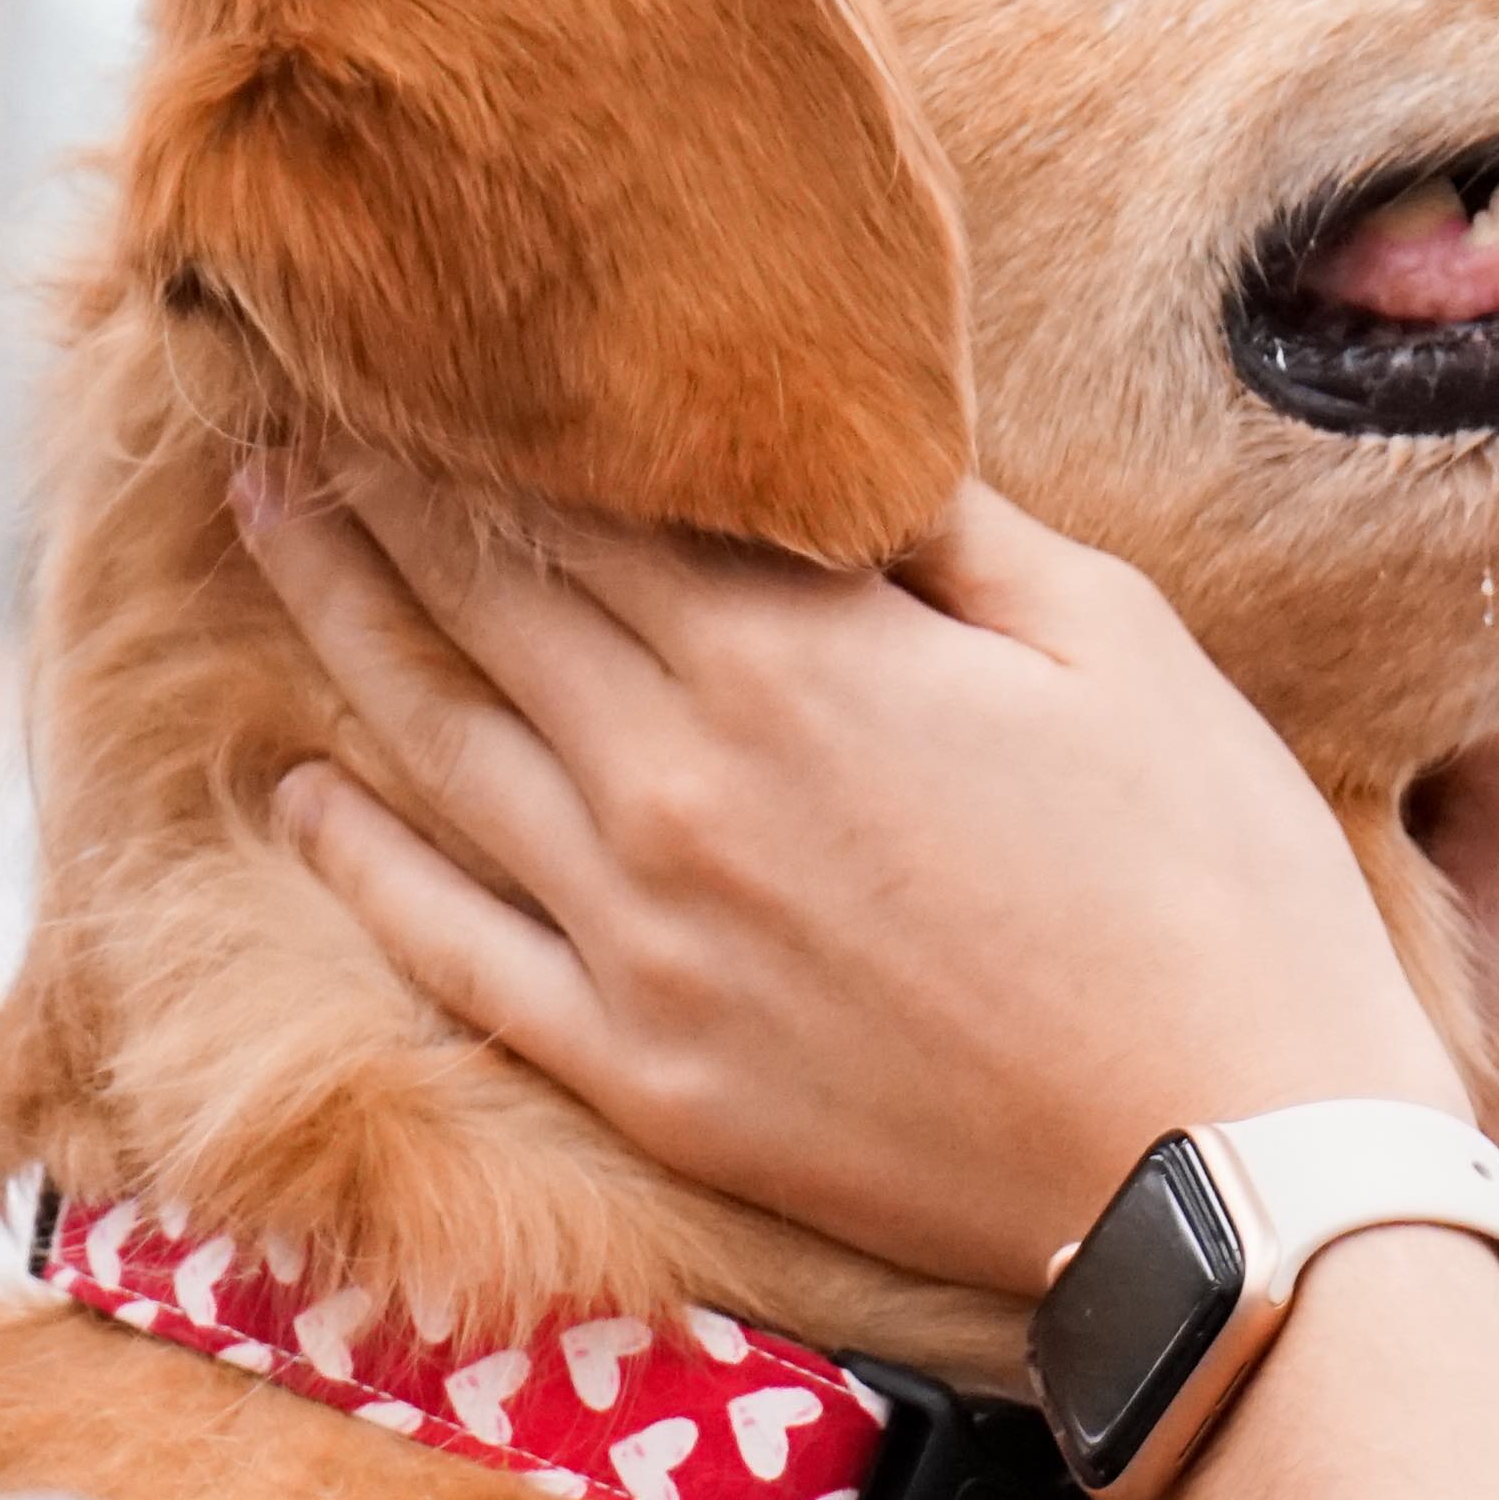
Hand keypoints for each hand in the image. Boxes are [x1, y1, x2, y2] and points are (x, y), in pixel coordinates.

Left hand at [240, 469, 1458, 1289]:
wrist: (1225, 1161)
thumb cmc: (1212, 887)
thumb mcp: (1118, 644)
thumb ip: (951, 528)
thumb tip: (841, 426)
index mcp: (793, 659)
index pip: (592, 498)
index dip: (493, 412)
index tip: (420, 339)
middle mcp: (673, 781)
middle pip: (486, 597)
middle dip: (384, 486)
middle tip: (299, 399)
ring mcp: (637, 936)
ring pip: (438, 743)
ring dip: (341, 619)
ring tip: (273, 522)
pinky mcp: (641, 1068)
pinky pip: (451, 946)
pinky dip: (360, 862)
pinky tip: (304, 794)